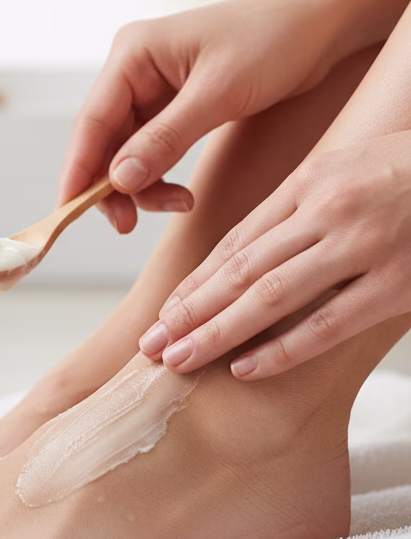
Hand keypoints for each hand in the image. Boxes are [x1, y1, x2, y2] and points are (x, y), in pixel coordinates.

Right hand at [59, 0, 341, 231]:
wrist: (321, 20)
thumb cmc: (274, 41)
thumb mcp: (218, 94)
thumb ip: (165, 139)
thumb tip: (118, 180)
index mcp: (132, 55)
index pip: (90, 122)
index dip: (77, 170)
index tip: (68, 211)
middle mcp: (133, 69)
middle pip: (102, 141)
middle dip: (113, 185)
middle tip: (127, 225)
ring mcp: (151, 88)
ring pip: (125, 151)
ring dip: (142, 185)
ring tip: (179, 205)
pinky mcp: (173, 104)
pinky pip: (151, 149)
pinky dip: (160, 176)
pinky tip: (181, 194)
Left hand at [138, 132, 410, 378]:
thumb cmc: (406, 170)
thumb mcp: (343, 169)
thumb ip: (295, 208)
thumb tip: (240, 255)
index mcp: (309, 184)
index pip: (237, 243)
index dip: (196, 283)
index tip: (163, 314)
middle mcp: (328, 214)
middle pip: (241, 272)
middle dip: (191, 313)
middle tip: (151, 347)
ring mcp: (363, 249)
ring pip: (272, 297)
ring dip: (219, 332)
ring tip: (178, 360)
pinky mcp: (398, 285)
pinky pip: (329, 324)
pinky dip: (284, 349)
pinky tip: (245, 369)